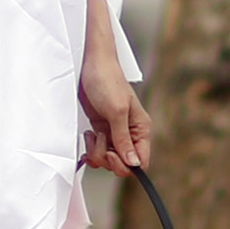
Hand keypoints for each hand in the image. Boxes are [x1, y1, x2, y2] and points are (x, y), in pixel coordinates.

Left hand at [79, 0, 149, 171]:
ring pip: (108, 159)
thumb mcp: (116, 111)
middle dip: (108, 158)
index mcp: (141, 129)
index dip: (125, 165)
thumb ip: (123, 139)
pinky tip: (89, 135)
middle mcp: (130, 133)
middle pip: (122, 164)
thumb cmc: (107, 80)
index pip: (140, 161)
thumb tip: (133, 164)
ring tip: (93, 135)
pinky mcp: (101, 129)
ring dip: (97, 152)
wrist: (90, 63)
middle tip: (100, 141)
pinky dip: (91, 147)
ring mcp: (114, 132)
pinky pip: (98, 150)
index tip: (111, 154)